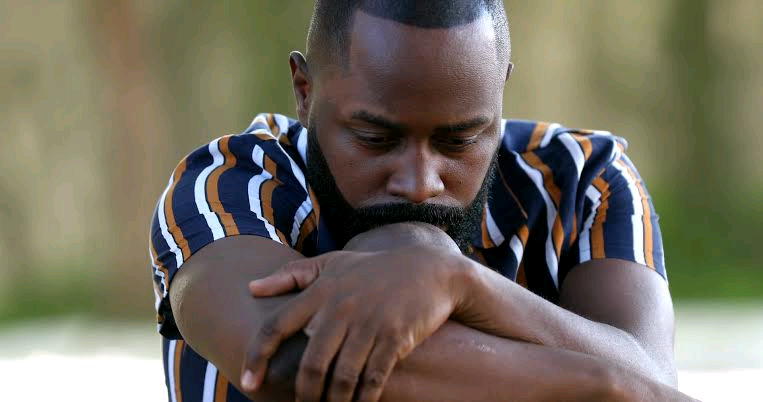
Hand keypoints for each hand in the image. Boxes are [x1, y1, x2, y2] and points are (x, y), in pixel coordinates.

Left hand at [240, 246, 469, 401]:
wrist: (430, 271)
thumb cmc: (375, 269)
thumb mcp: (333, 263)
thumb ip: (291, 274)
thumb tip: (251, 287)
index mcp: (320, 291)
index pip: (275, 326)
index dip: (256, 357)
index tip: (247, 383)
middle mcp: (340, 308)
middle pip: (310, 364)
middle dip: (304, 395)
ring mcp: (369, 324)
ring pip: (341, 378)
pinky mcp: (395, 338)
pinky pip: (373, 380)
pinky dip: (362, 400)